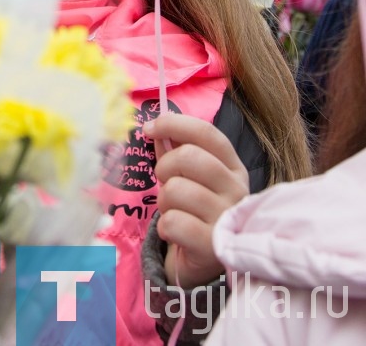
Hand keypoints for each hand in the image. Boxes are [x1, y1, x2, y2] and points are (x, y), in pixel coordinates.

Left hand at [144, 112, 248, 289]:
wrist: (203, 263)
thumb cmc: (194, 211)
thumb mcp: (189, 177)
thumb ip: (174, 151)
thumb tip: (156, 128)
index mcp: (234, 168)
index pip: (207, 134)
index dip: (174, 124)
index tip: (149, 127)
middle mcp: (238, 191)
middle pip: (189, 157)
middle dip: (164, 167)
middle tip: (164, 182)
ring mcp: (228, 219)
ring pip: (176, 190)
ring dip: (163, 201)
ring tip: (173, 211)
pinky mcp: (214, 247)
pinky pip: (173, 222)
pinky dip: (165, 227)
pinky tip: (176, 233)